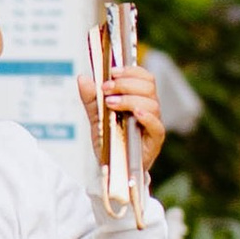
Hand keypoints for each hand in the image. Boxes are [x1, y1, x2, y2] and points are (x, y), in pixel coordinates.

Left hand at [79, 54, 166, 172]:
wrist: (111, 168)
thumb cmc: (110, 141)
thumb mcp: (96, 117)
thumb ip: (91, 99)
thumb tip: (83, 78)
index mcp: (139, 98)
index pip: (144, 77)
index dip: (130, 70)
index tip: (112, 72)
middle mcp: (149, 109)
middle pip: (148, 86)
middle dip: (126, 83)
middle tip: (106, 89)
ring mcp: (153, 124)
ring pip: (152, 103)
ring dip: (130, 99)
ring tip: (111, 103)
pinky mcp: (154, 140)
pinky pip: (156, 125)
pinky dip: (147, 117)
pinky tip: (136, 114)